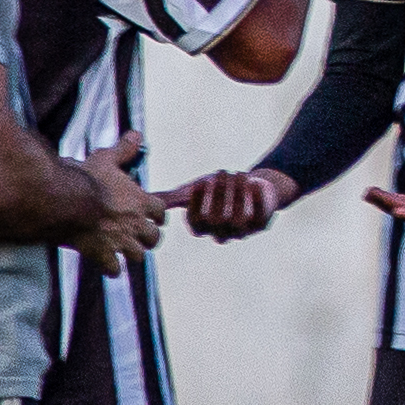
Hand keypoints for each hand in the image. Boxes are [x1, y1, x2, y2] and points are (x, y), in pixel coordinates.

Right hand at [70, 133, 167, 275]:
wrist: (64, 202)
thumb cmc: (85, 179)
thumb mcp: (105, 159)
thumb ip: (123, 150)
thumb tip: (136, 135)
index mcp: (141, 202)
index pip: (161, 212)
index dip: (157, 215)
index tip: (155, 217)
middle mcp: (136, 223)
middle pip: (154, 237)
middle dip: (149, 238)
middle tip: (143, 238)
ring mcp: (121, 241)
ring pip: (138, 255)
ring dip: (133, 254)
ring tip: (127, 253)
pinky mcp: (103, 254)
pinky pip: (114, 269)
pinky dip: (112, 269)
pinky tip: (109, 268)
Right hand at [168, 167, 294, 239]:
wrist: (252, 186)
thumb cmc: (218, 190)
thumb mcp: (192, 192)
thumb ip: (171, 198)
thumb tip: (143, 197)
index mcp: (202, 228)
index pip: (196, 221)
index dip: (198, 202)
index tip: (202, 183)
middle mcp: (221, 233)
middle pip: (217, 219)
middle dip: (219, 193)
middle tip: (222, 172)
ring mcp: (242, 231)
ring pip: (238, 219)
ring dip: (237, 193)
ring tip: (237, 173)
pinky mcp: (261, 224)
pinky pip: (259, 215)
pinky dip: (256, 198)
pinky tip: (254, 182)